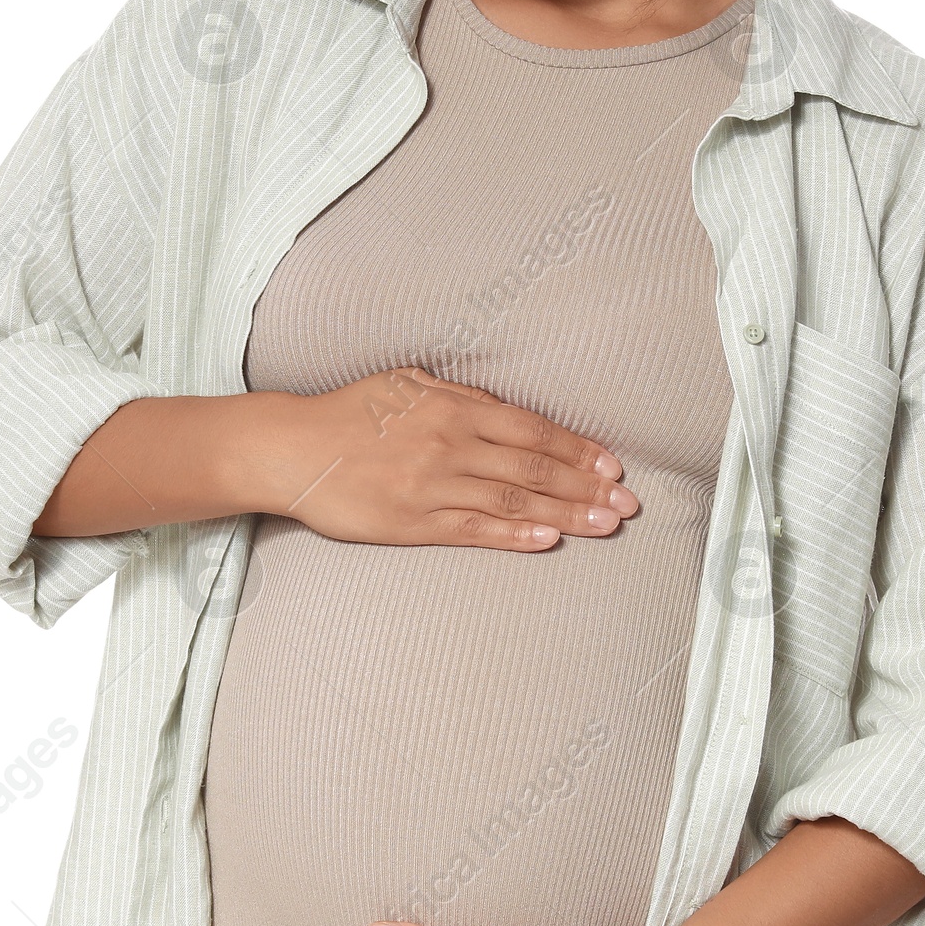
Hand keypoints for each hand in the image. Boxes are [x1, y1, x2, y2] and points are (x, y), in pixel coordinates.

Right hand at [261, 367, 638, 550]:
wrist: (296, 449)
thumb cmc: (354, 412)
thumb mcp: (411, 384)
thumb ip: (462, 397)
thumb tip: (511, 411)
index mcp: (455, 408)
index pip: (533, 430)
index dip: (578, 449)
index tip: (614, 465)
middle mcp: (451, 445)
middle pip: (534, 468)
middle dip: (588, 486)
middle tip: (628, 504)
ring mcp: (433, 486)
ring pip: (513, 501)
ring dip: (565, 514)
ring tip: (606, 525)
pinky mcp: (413, 522)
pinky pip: (474, 530)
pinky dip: (515, 536)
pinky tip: (548, 541)